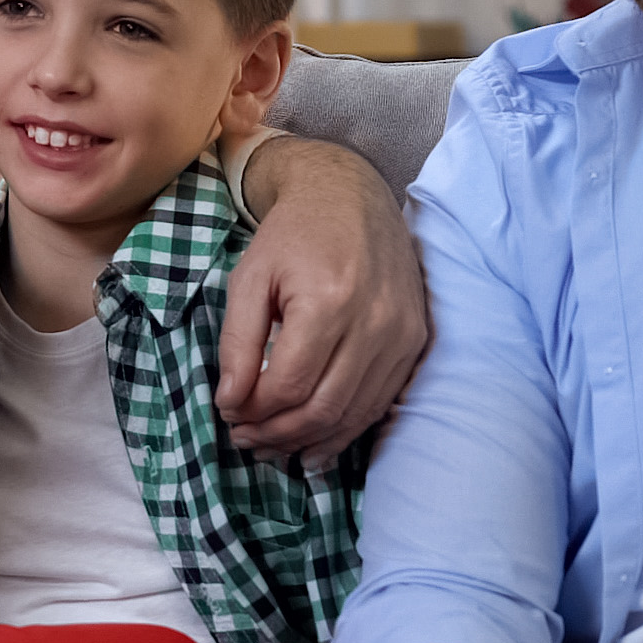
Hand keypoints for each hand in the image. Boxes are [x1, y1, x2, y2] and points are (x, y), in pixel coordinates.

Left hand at [218, 137, 427, 464]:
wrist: (350, 196)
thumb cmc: (293, 235)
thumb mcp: (249, 278)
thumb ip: (237, 342)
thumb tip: (230, 402)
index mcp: (328, 301)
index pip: (289, 384)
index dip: (253, 410)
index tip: (228, 414)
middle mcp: (374, 322)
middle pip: (323, 408)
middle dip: (277, 434)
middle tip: (244, 441)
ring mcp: (401, 334)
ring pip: (353, 414)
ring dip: (308, 440)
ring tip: (271, 445)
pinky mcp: (414, 340)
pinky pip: (379, 402)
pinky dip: (344, 429)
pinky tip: (313, 442)